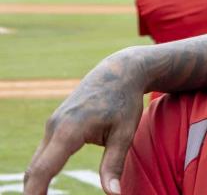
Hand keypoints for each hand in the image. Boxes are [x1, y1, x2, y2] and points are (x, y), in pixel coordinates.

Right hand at [24, 52, 144, 194]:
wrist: (119, 71)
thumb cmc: (125, 102)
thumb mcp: (126, 133)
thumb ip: (114, 164)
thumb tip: (113, 194)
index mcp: (70, 130)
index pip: (44, 169)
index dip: (36, 193)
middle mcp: (55, 126)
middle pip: (35, 169)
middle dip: (33, 193)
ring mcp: (52, 124)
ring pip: (37, 162)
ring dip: (36, 184)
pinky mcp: (55, 125)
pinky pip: (43, 153)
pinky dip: (42, 172)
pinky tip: (45, 189)